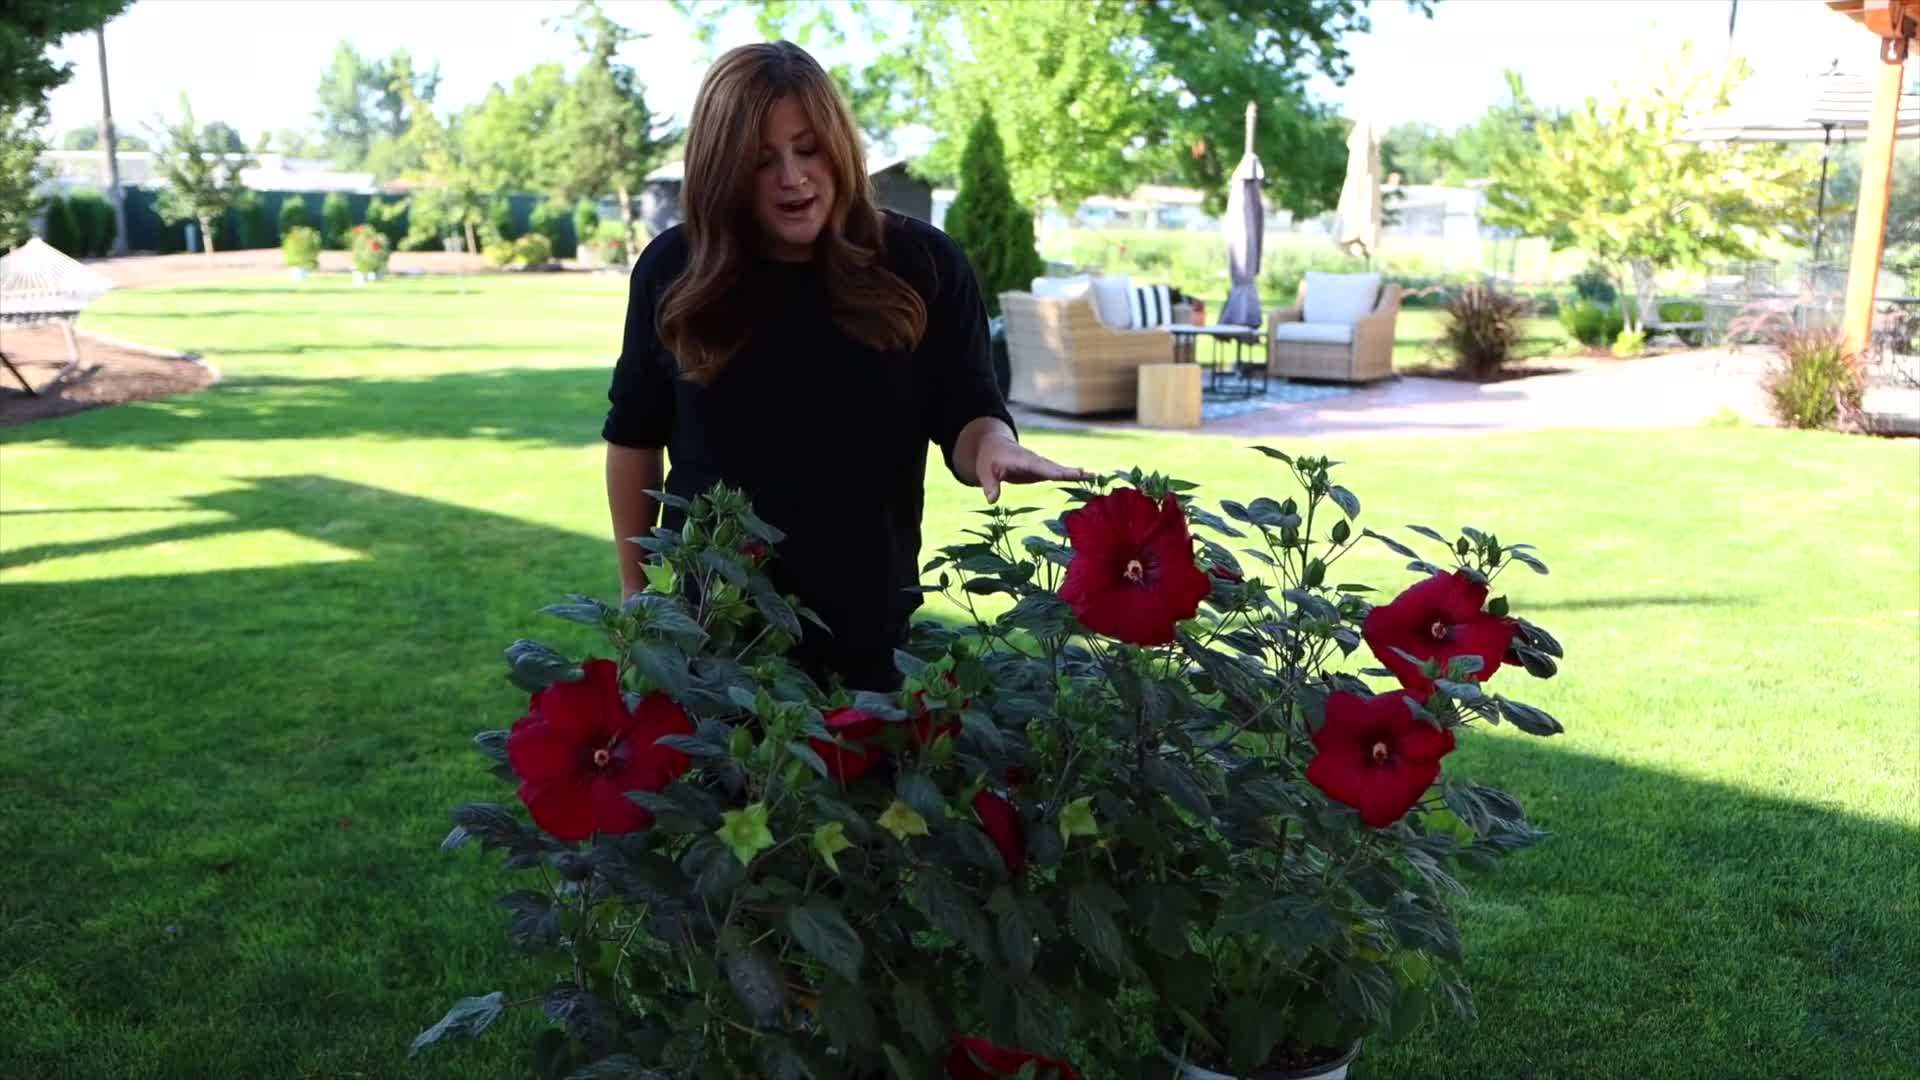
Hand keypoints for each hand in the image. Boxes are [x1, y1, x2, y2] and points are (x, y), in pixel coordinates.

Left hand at [972, 432, 1089, 503]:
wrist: (994, 447)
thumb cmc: (988, 459)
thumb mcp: (985, 471)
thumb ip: (990, 485)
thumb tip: (992, 500)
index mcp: (1022, 459)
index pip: (1040, 467)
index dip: (1054, 472)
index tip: (1069, 475)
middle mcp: (1035, 461)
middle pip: (1055, 467)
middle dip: (1071, 472)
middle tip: (1090, 475)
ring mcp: (1040, 465)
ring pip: (1060, 470)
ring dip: (1076, 474)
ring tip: (1095, 476)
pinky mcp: (1042, 470)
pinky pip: (1059, 474)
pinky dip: (1072, 476)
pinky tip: (1087, 478)